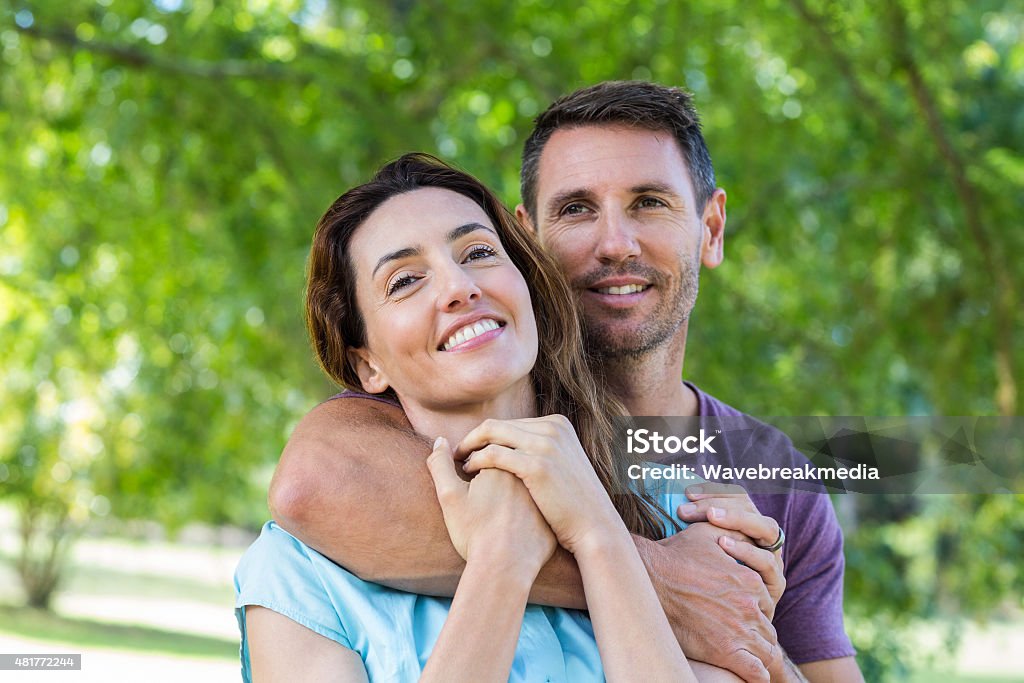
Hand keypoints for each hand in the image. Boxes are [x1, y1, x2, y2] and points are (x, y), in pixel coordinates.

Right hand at [426, 437, 555, 578]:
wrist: (504, 569)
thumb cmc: (475, 532)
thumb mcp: (450, 496)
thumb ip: (440, 465)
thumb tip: (440, 441)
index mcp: (504, 464)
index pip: (488, 453)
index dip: (473, 467)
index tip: (466, 484)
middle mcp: (527, 475)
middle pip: (507, 469)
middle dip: (493, 479)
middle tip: (480, 503)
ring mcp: (542, 496)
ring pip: (522, 489)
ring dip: (509, 495)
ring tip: (493, 516)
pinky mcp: (550, 517)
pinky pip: (534, 510)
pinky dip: (523, 514)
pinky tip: (509, 529)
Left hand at [456, 415, 621, 554]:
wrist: (594, 526)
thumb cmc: (575, 503)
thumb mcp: (565, 463)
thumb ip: (544, 447)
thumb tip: (518, 443)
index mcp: (558, 424)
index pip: (510, 423)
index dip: (486, 435)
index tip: (471, 448)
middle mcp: (552, 428)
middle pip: (498, 425)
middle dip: (473, 438)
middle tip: (456, 453)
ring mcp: (546, 444)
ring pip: (492, 434)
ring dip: (470, 447)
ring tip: (459, 462)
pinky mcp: (538, 465)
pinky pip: (494, 454)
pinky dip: (475, 460)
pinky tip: (467, 472)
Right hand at [638, 522, 780, 681]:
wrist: (649, 578)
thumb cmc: (674, 554)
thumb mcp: (706, 532)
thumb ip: (731, 532)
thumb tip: (743, 532)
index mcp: (750, 581)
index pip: (766, 604)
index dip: (756, 610)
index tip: (742, 616)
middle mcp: (749, 606)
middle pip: (768, 628)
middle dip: (758, 634)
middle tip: (743, 638)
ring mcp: (740, 629)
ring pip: (767, 651)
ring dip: (759, 654)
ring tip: (747, 657)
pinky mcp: (726, 651)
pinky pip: (756, 672)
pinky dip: (757, 675)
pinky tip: (750, 673)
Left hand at [678, 483, 785, 612]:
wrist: (716, 625)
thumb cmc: (698, 584)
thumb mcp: (692, 550)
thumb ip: (689, 526)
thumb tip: (667, 499)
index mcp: (744, 525)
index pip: (737, 497)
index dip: (715, 491)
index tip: (688, 493)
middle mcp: (761, 539)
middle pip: (750, 508)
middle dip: (721, 503)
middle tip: (690, 506)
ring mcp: (772, 559)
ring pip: (766, 528)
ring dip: (737, 520)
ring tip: (711, 519)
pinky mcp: (774, 584)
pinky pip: (766, 561)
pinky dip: (747, 550)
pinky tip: (723, 544)